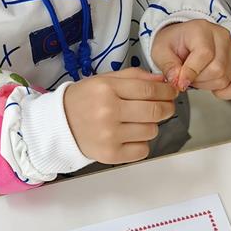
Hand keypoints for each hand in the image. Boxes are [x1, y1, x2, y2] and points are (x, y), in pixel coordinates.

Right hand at [63, 68, 177, 164]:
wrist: (59, 124)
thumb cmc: (83, 100)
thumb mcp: (104, 80)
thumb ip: (133, 76)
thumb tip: (161, 80)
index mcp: (106, 89)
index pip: (149, 90)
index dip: (166, 91)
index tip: (171, 92)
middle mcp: (108, 112)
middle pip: (155, 111)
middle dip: (167, 107)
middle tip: (166, 106)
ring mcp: (109, 135)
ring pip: (151, 131)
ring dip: (151, 125)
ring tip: (138, 121)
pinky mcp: (110, 154)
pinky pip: (142, 150)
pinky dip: (141, 143)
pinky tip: (130, 136)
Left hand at [151, 20, 230, 99]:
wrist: (182, 39)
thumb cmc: (173, 42)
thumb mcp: (160, 50)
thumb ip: (167, 65)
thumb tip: (177, 80)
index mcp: (201, 29)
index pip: (205, 54)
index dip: (191, 72)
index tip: (179, 82)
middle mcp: (221, 37)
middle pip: (217, 69)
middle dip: (197, 79)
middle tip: (186, 75)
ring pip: (225, 79)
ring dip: (206, 84)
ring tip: (196, 75)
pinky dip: (224, 92)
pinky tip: (211, 85)